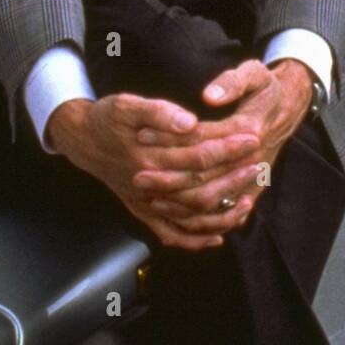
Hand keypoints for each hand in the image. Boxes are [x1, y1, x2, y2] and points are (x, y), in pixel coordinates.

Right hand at [47, 92, 263, 250]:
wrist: (82, 140)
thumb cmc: (108, 118)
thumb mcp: (127, 104)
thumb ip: (159, 112)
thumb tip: (190, 123)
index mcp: (149, 158)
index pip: (198, 156)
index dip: (228, 148)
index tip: (252, 138)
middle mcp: (151, 186)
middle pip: (201, 188)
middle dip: (234, 178)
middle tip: (261, 164)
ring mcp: (147, 204)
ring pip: (192, 217)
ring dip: (224, 212)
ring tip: (250, 199)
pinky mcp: (144, 212)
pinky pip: (173, 234)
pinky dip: (196, 239)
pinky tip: (218, 237)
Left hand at [129, 58, 313, 232]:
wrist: (288, 109)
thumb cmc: (265, 89)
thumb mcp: (254, 73)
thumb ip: (232, 82)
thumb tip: (209, 97)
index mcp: (247, 129)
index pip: (202, 138)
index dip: (170, 137)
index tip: (142, 134)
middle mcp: (250, 159)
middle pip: (204, 176)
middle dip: (169, 178)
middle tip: (138, 177)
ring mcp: (252, 178)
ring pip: (212, 200)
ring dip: (179, 202)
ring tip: (149, 196)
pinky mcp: (251, 191)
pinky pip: (223, 213)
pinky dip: (199, 218)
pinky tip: (177, 212)